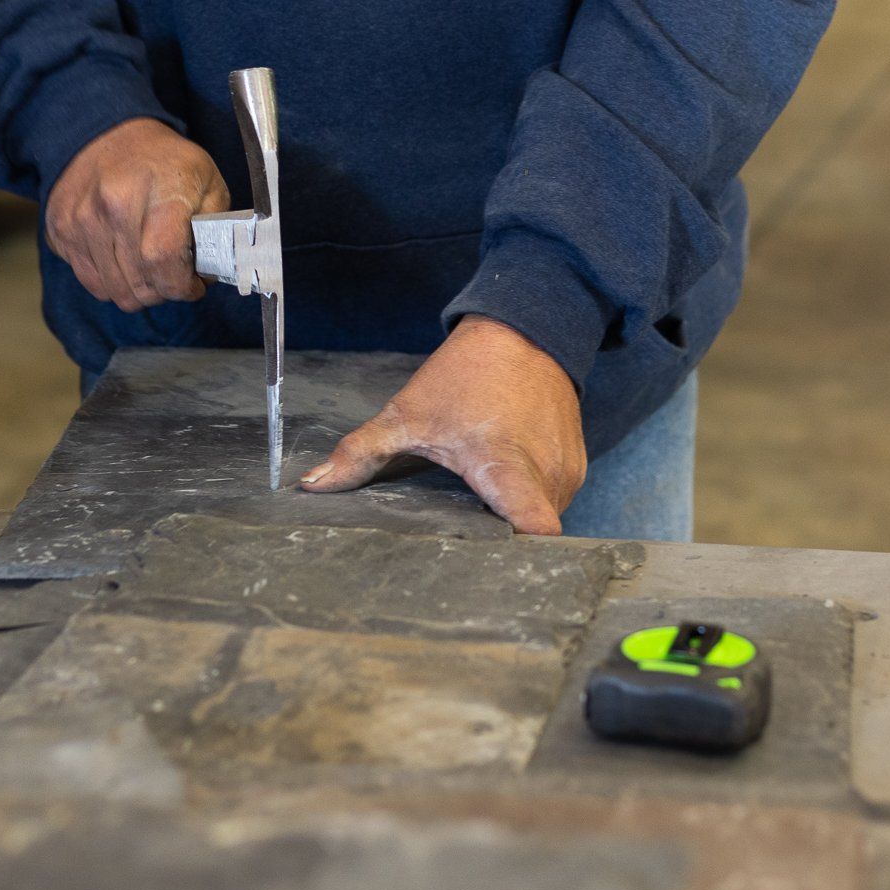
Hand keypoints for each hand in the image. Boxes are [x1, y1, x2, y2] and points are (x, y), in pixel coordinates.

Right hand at [46, 118, 229, 311]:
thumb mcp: (207, 180)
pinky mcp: (60, 231)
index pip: (164, 264)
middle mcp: (112, 210)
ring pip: (113, 291)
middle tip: (173, 277)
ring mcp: (80, 222)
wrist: (107, 133)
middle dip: (163, 292)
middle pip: (139, 285)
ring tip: (150, 270)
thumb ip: (215, 227)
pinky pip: (90, 281)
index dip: (183, 286)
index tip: (194, 285)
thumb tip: (210, 270)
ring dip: (137, 291)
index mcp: (155, 197)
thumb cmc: (164, 159)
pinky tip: (125, 262)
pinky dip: (111, 282)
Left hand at [300, 316, 586, 535]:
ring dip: (514, 519)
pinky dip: (530, 501)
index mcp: (505, 465)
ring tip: (481, 509)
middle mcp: (546, 475)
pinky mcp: (576, 467)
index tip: (481, 559)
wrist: (525, 330)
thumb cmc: (467, 373)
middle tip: (461, 541)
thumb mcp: (407, 414)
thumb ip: (360, 454)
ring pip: (543, 518)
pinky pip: (554, 500)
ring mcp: (567, 472)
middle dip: (498, 542)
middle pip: (530, 535)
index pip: (534, 528)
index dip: (513, 554)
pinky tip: (501, 489)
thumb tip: (312, 486)